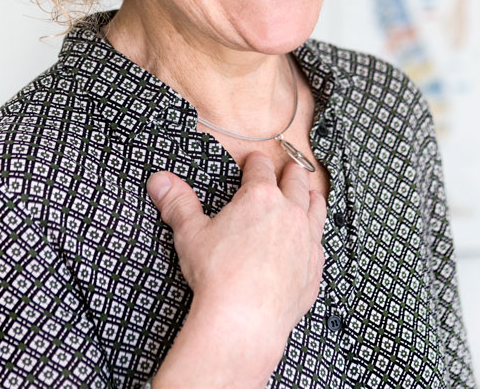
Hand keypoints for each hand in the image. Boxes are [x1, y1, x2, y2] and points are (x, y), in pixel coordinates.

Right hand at [147, 152, 326, 348]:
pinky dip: (316, 236)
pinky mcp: (314, 267)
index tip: (254, 161)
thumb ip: (178, 204)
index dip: (255, 162)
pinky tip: (312, 239)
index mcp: (260, 197)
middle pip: (295, 182)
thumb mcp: (191, 234)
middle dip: (291, 173)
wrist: (245, 318)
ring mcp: (306, 239)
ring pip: (316, 208)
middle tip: (290, 168)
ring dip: (312, 198)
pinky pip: (320, 243)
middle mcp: (289, 212)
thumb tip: (160, 180)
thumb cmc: (217, 275)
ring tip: (312, 194)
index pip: (261, 168)